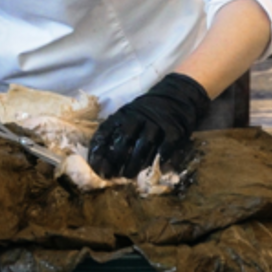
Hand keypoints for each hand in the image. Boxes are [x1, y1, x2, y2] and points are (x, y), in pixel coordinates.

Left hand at [88, 72, 211, 178]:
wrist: (177, 95)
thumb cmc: (147, 112)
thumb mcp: (128, 115)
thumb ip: (117, 132)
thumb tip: (102, 158)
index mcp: (124, 113)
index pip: (106, 130)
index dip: (99, 149)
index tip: (94, 165)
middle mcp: (139, 116)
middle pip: (124, 138)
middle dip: (115, 158)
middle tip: (110, 175)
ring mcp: (157, 122)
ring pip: (144, 143)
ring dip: (135, 161)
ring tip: (128, 176)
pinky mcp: (175, 129)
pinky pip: (167, 146)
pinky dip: (160, 158)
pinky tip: (154, 169)